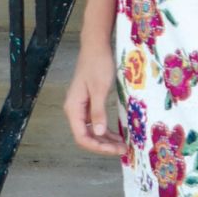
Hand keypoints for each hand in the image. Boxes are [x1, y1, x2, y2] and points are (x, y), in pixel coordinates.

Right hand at [64, 36, 125, 157]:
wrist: (96, 46)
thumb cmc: (98, 65)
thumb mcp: (100, 89)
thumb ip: (98, 111)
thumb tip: (99, 132)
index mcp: (73, 108)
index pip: (82, 137)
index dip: (98, 147)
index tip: (115, 150)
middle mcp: (74, 110)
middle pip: (86, 136)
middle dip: (104, 145)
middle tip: (124, 150)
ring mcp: (81, 106)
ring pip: (92, 130)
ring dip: (106, 139)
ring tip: (123, 145)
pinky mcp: (89, 102)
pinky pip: (95, 121)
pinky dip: (106, 129)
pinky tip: (118, 134)